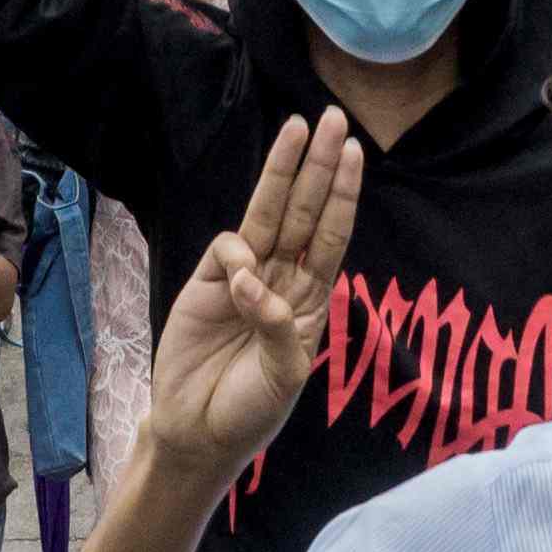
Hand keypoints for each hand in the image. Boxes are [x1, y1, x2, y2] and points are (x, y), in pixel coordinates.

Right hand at [144, 111, 358, 471]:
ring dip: (281, 173)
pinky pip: (228, 250)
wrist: (198, 432)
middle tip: (332, 119)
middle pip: (303, 212)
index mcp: (311, 300)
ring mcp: (242, 279)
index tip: (353, 153)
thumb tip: (250, 278)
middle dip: (318, 166)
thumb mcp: (283, 376)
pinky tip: (238, 282)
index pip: (330, 235)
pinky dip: (237, 256)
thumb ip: (276, 326)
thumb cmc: (250, 409)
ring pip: (267, 215)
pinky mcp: (205, 285)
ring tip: (294, 129)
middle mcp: (281, 280)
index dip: (341, 194)